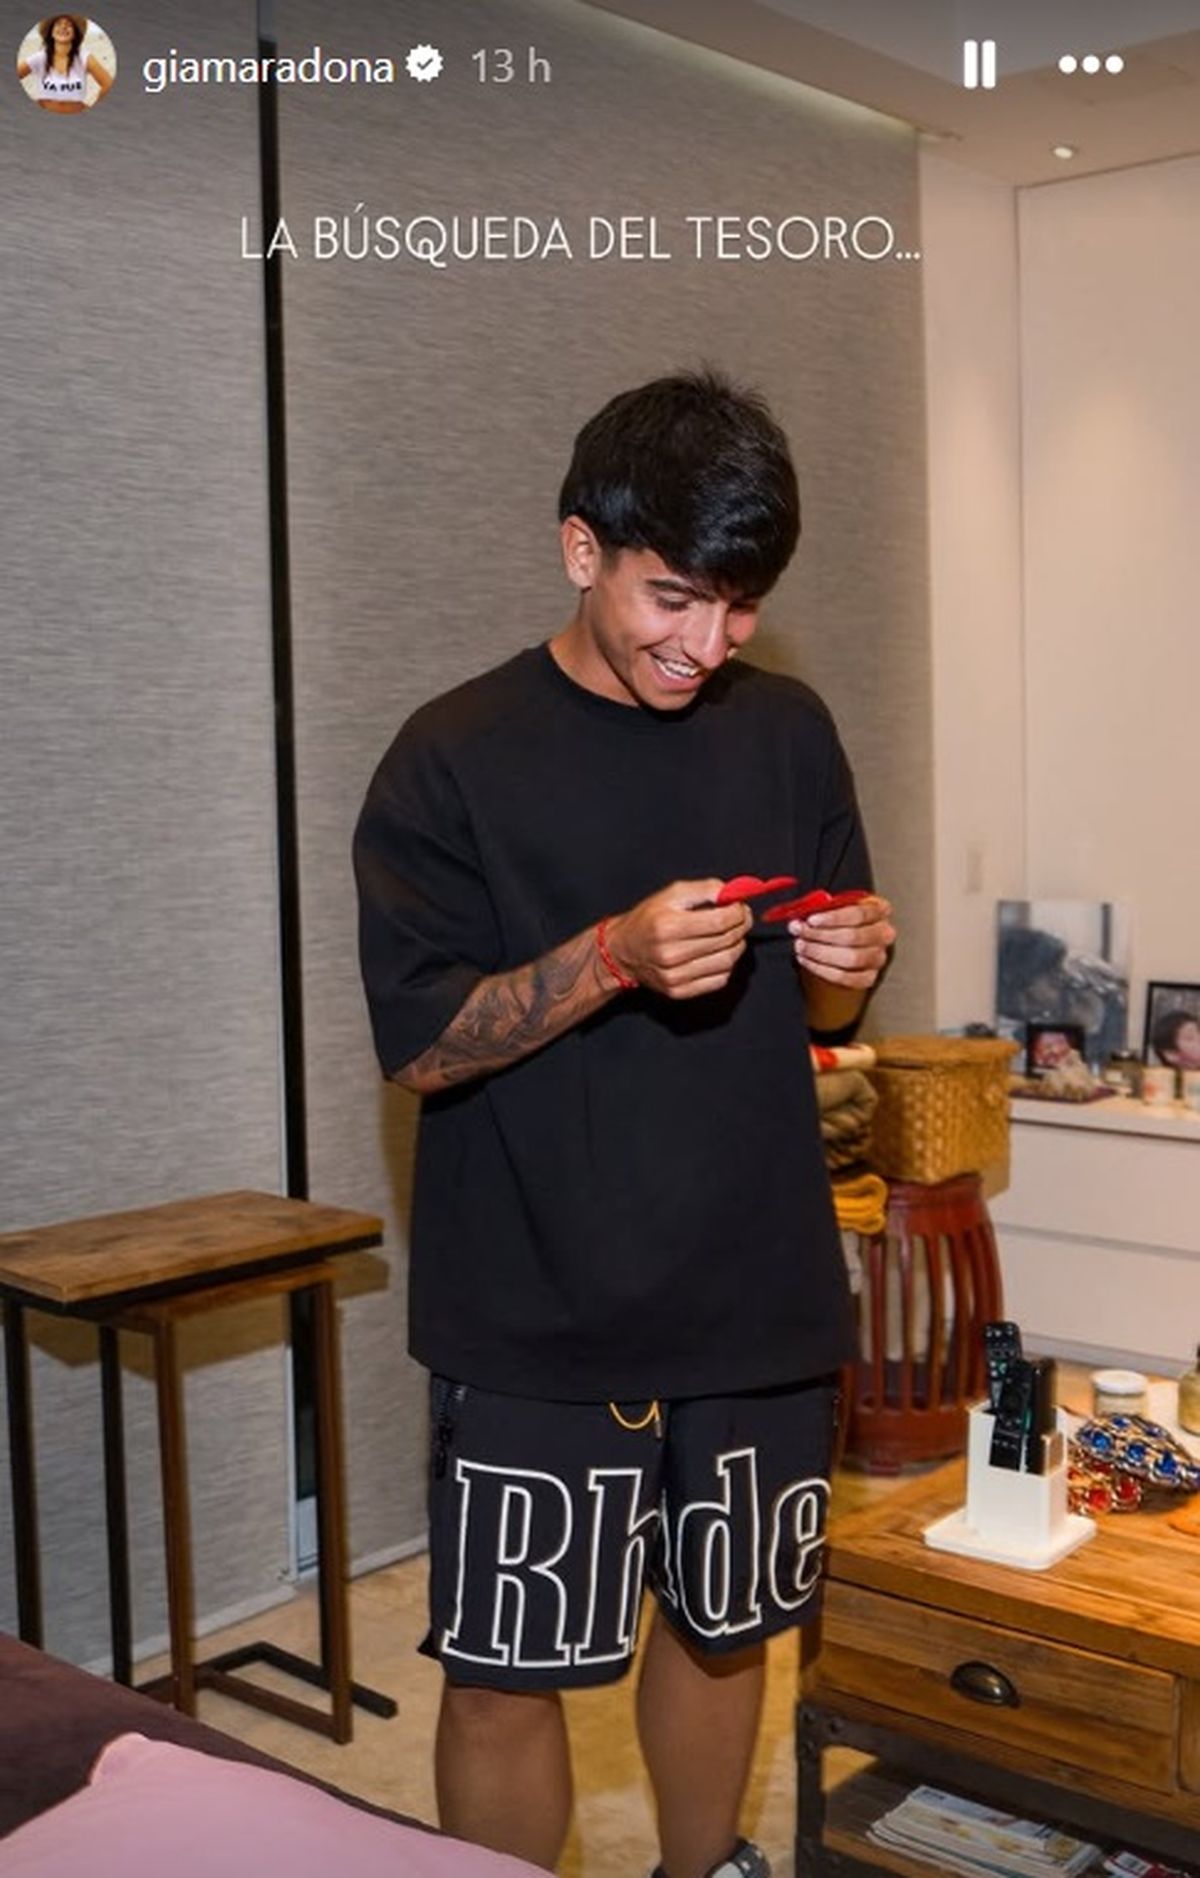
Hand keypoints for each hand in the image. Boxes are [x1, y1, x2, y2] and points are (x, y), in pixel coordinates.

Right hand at [605, 880, 751, 999]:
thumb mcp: (671, 893)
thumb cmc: (649, 918)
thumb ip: (705, 889)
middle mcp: (670, 954)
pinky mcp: (679, 992)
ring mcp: (674, 976)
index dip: (738, 913)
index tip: (741, 907)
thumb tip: (734, 894)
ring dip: (737, 946)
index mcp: (667, 926)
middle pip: (726, 941)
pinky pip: (719, 980)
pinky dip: (726, 965)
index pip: (720, 921)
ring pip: (727, 962)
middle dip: (742, 926)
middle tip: (742, 918)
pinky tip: (718, 953)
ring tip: (732, 935)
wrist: (622, 951)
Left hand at [789, 893, 894, 989]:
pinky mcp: (869, 977)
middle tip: (801, 932)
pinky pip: (845, 977)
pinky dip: (822, 970)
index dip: (833, 918)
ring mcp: (878, 957)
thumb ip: (821, 908)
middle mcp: (884, 933)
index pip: (860, 913)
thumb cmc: (837, 921)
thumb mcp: (833, 907)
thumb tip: (801, 915)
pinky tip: (808, 961)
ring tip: (802, 946)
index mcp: (879, 909)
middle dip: (821, 935)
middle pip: (854, 936)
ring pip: (851, 958)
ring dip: (820, 952)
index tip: (812, 919)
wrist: (840, 945)